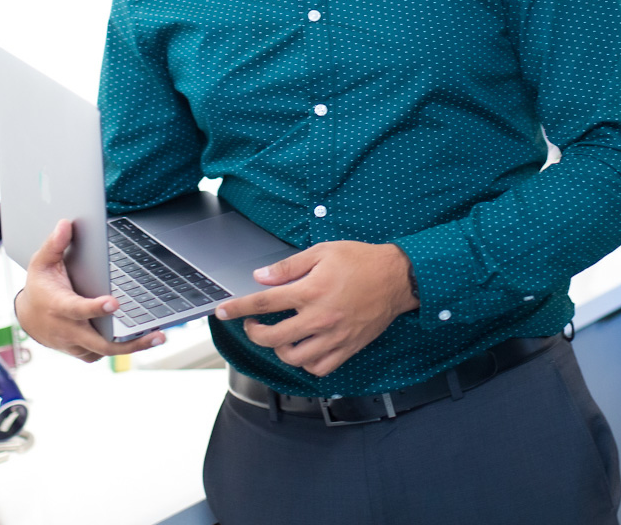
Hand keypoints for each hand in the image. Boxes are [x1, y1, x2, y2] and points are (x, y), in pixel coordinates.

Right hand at [12, 219, 165, 362]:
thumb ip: (55, 244)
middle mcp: (67, 329)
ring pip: (104, 351)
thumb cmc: (39, 285)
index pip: (77, 309)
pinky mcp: (80, 351)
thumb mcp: (41, 262)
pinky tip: (140, 339)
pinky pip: (101, 354)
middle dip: (129, 343)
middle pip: (100, 342)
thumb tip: (66, 224)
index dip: (95, 308)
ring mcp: (74, 343)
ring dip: (131, 346)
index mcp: (58, 305)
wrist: (28, 315)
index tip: (114, 303)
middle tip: (157, 335)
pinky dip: (119, 349)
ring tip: (157, 337)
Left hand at [216, 241, 419, 377]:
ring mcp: (334, 336)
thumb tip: (261, 276)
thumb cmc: (361, 261)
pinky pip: (319, 368)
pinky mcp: (347, 347)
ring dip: (279, 350)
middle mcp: (320, 317)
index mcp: (311, 290)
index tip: (223, 312)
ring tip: (280, 337)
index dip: (238, 308)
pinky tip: (304, 349)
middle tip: (253, 324)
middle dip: (253, 333)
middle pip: (272, 337)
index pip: (264, 303)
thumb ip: (289, 267)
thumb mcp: (322, 252)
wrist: (397, 278)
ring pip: (294, 358)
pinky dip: (306, 363)